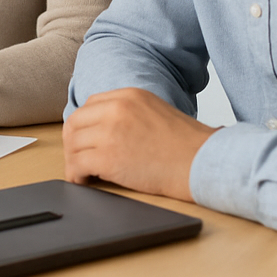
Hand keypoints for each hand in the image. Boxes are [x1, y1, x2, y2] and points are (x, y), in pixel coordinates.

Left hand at [63, 87, 216, 200]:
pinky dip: (75, 174)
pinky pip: (77, 164)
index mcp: (128, 95)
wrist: (203, 162)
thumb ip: (130, 113)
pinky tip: (83, 181)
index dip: (84, 125)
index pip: (90, 105)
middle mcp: (115, 109)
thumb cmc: (188, 145)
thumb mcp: (156, 112)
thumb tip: (105, 129)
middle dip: (73, 142)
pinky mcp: (107, 157)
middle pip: (75, 123)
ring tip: (81, 172)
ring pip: (73, 144)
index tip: (83, 139)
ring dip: (73, 160)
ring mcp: (109, 132)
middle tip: (76, 157)